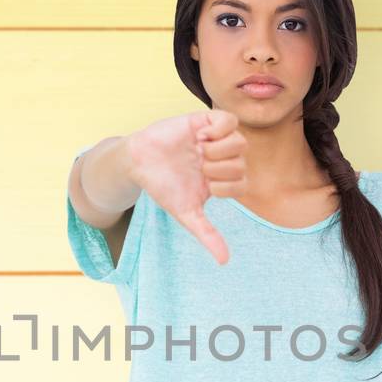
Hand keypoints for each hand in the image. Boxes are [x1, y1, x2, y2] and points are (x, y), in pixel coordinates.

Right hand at [125, 109, 247, 264]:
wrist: (138, 163)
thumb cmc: (163, 187)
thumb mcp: (186, 213)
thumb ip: (207, 234)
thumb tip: (225, 261)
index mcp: (222, 179)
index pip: (243, 183)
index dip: (227, 186)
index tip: (206, 185)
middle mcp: (222, 158)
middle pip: (243, 162)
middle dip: (220, 169)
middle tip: (199, 167)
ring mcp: (215, 139)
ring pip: (240, 141)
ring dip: (219, 150)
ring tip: (200, 152)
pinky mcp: (204, 120)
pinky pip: (228, 119)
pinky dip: (217, 130)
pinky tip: (200, 137)